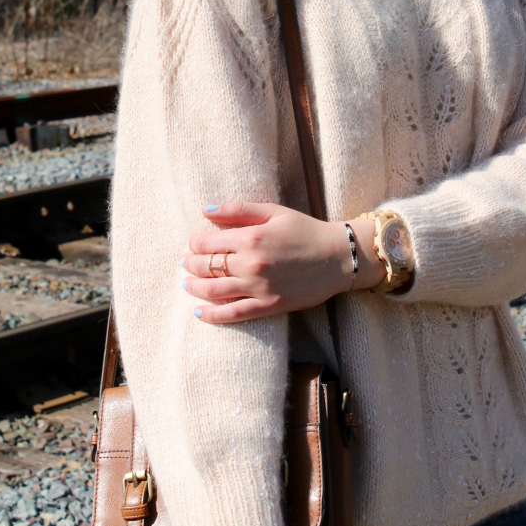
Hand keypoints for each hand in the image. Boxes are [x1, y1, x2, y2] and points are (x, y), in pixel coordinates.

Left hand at [182, 201, 384, 322]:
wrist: (338, 257)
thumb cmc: (306, 230)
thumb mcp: (274, 212)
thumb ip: (239, 210)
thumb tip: (205, 210)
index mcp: (251, 238)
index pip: (207, 243)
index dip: (195, 243)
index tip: (194, 243)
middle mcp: (251, 264)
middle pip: (207, 267)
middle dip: (191, 264)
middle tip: (187, 263)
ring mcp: (259, 287)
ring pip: (214, 291)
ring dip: (195, 288)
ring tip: (188, 284)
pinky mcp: (268, 306)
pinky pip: (233, 314)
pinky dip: (212, 315)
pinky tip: (199, 314)